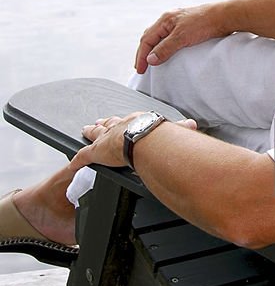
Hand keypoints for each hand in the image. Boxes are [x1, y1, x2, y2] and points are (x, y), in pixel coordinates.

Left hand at [72, 113, 196, 171]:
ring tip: (86, 130)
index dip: (123, 121)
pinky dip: (76, 161)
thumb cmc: (157, 137)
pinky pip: (82, 157)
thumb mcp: (170, 130)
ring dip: (90, 133)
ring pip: (95, 134)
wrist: (144, 140)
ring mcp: (106, 139)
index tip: (121, 121)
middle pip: (109, 124)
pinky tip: (71, 165)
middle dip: (103, 124)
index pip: (127, 121)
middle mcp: (119, 127)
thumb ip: (180, 128)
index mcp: (136, 122)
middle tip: (97, 122)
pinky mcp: (95, 152)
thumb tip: (193, 125)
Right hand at [134, 3, 229, 72]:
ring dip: (153, 49)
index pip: (146, 39)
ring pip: (160, 37)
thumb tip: (150, 60)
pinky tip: (166, 52)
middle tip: (141, 68)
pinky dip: (164, 46)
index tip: (140, 70)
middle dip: (144, 52)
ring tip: (151, 61)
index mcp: (165, 20)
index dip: (141, 56)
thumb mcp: (182, 37)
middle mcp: (170, 19)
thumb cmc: (204, 23)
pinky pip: (170, 37)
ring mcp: (178, 22)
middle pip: (150, 37)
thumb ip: (165, 48)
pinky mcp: (188, 27)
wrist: (225, 17)